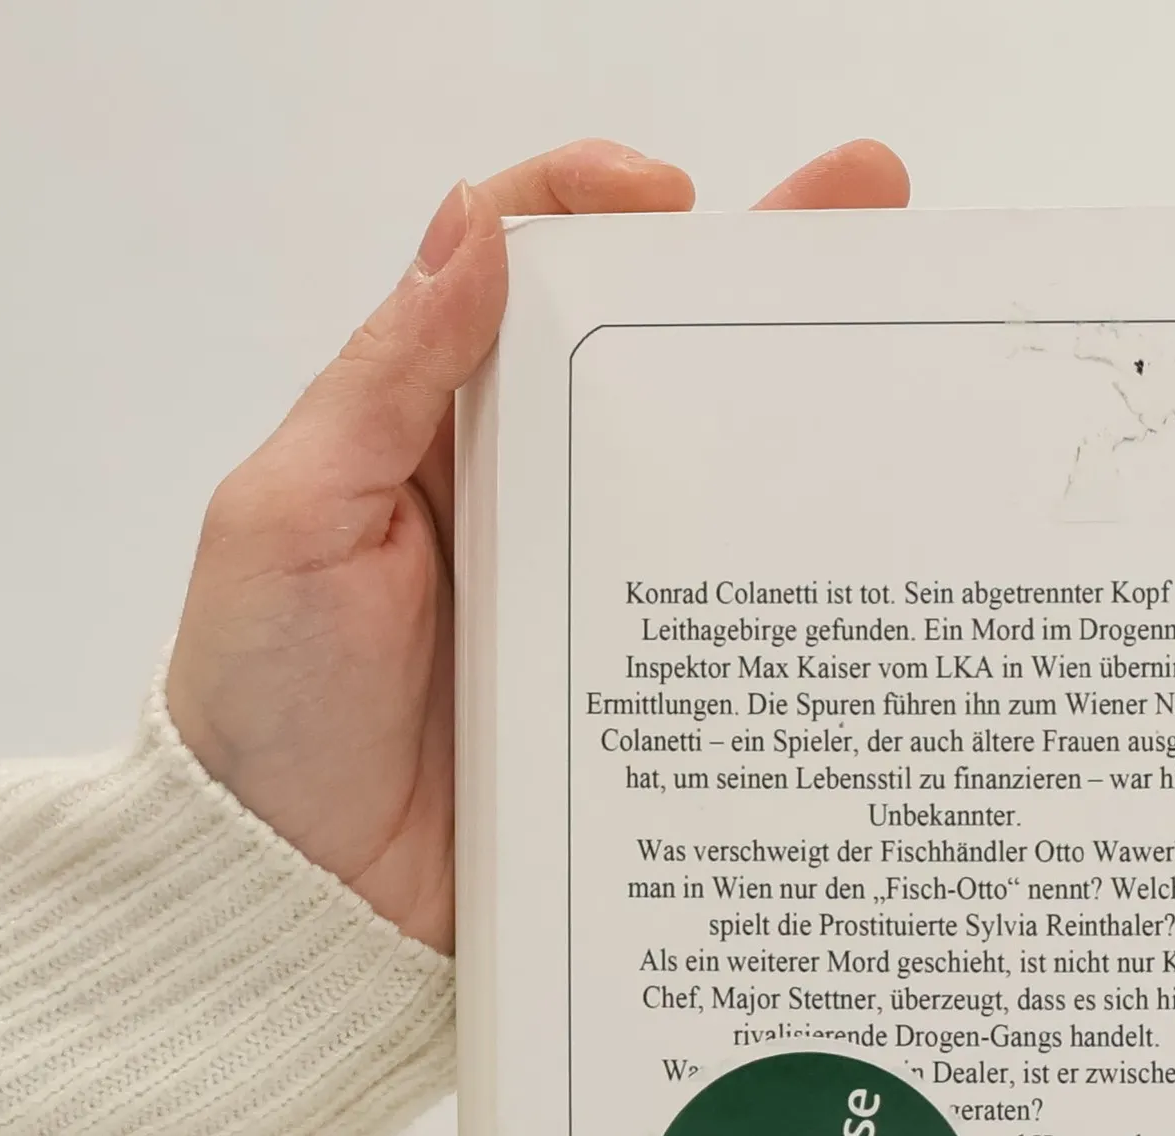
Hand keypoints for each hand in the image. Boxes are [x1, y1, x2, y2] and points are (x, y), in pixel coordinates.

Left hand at [165, 139, 909, 952]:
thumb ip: (385, 380)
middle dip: (758, 272)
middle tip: (866, 208)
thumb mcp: (293, 519)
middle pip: (645, 350)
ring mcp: (590, 585)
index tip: (673, 200)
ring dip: (799, 406)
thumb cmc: (268, 701)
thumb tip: (474, 230)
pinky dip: (793, 566)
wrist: (309, 896)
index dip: (593, 203)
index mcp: (432, 423)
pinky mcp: (636, 683)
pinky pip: (721, 607)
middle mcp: (526, 487)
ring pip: (703, 469)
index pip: (516, 265)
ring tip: (905, 352)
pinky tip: (868, 540)